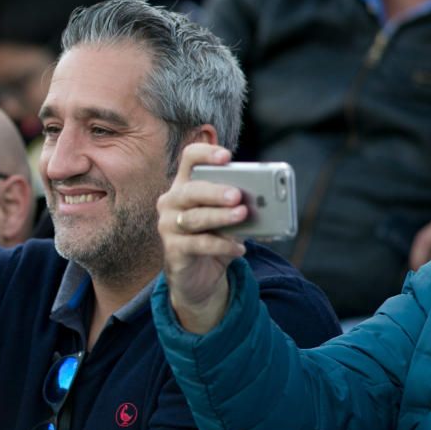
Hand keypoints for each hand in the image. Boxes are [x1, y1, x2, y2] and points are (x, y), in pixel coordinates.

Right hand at [156, 144, 247, 334]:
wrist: (198, 276)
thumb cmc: (214, 238)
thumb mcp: (228, 218)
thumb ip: (238, 206)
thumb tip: (262, 202)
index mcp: (186, 185)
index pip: (190, 159)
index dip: (206, 154)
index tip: (226, 157)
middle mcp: (172, 202)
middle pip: (190, 190)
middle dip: (214, 191)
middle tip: (237, 195)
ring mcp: (168, 226)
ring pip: (193, 218)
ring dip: (220, 217)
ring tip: (242, 216)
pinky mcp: (173, 250)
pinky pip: (198, 245)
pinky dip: (221, 246)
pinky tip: (239, 248)